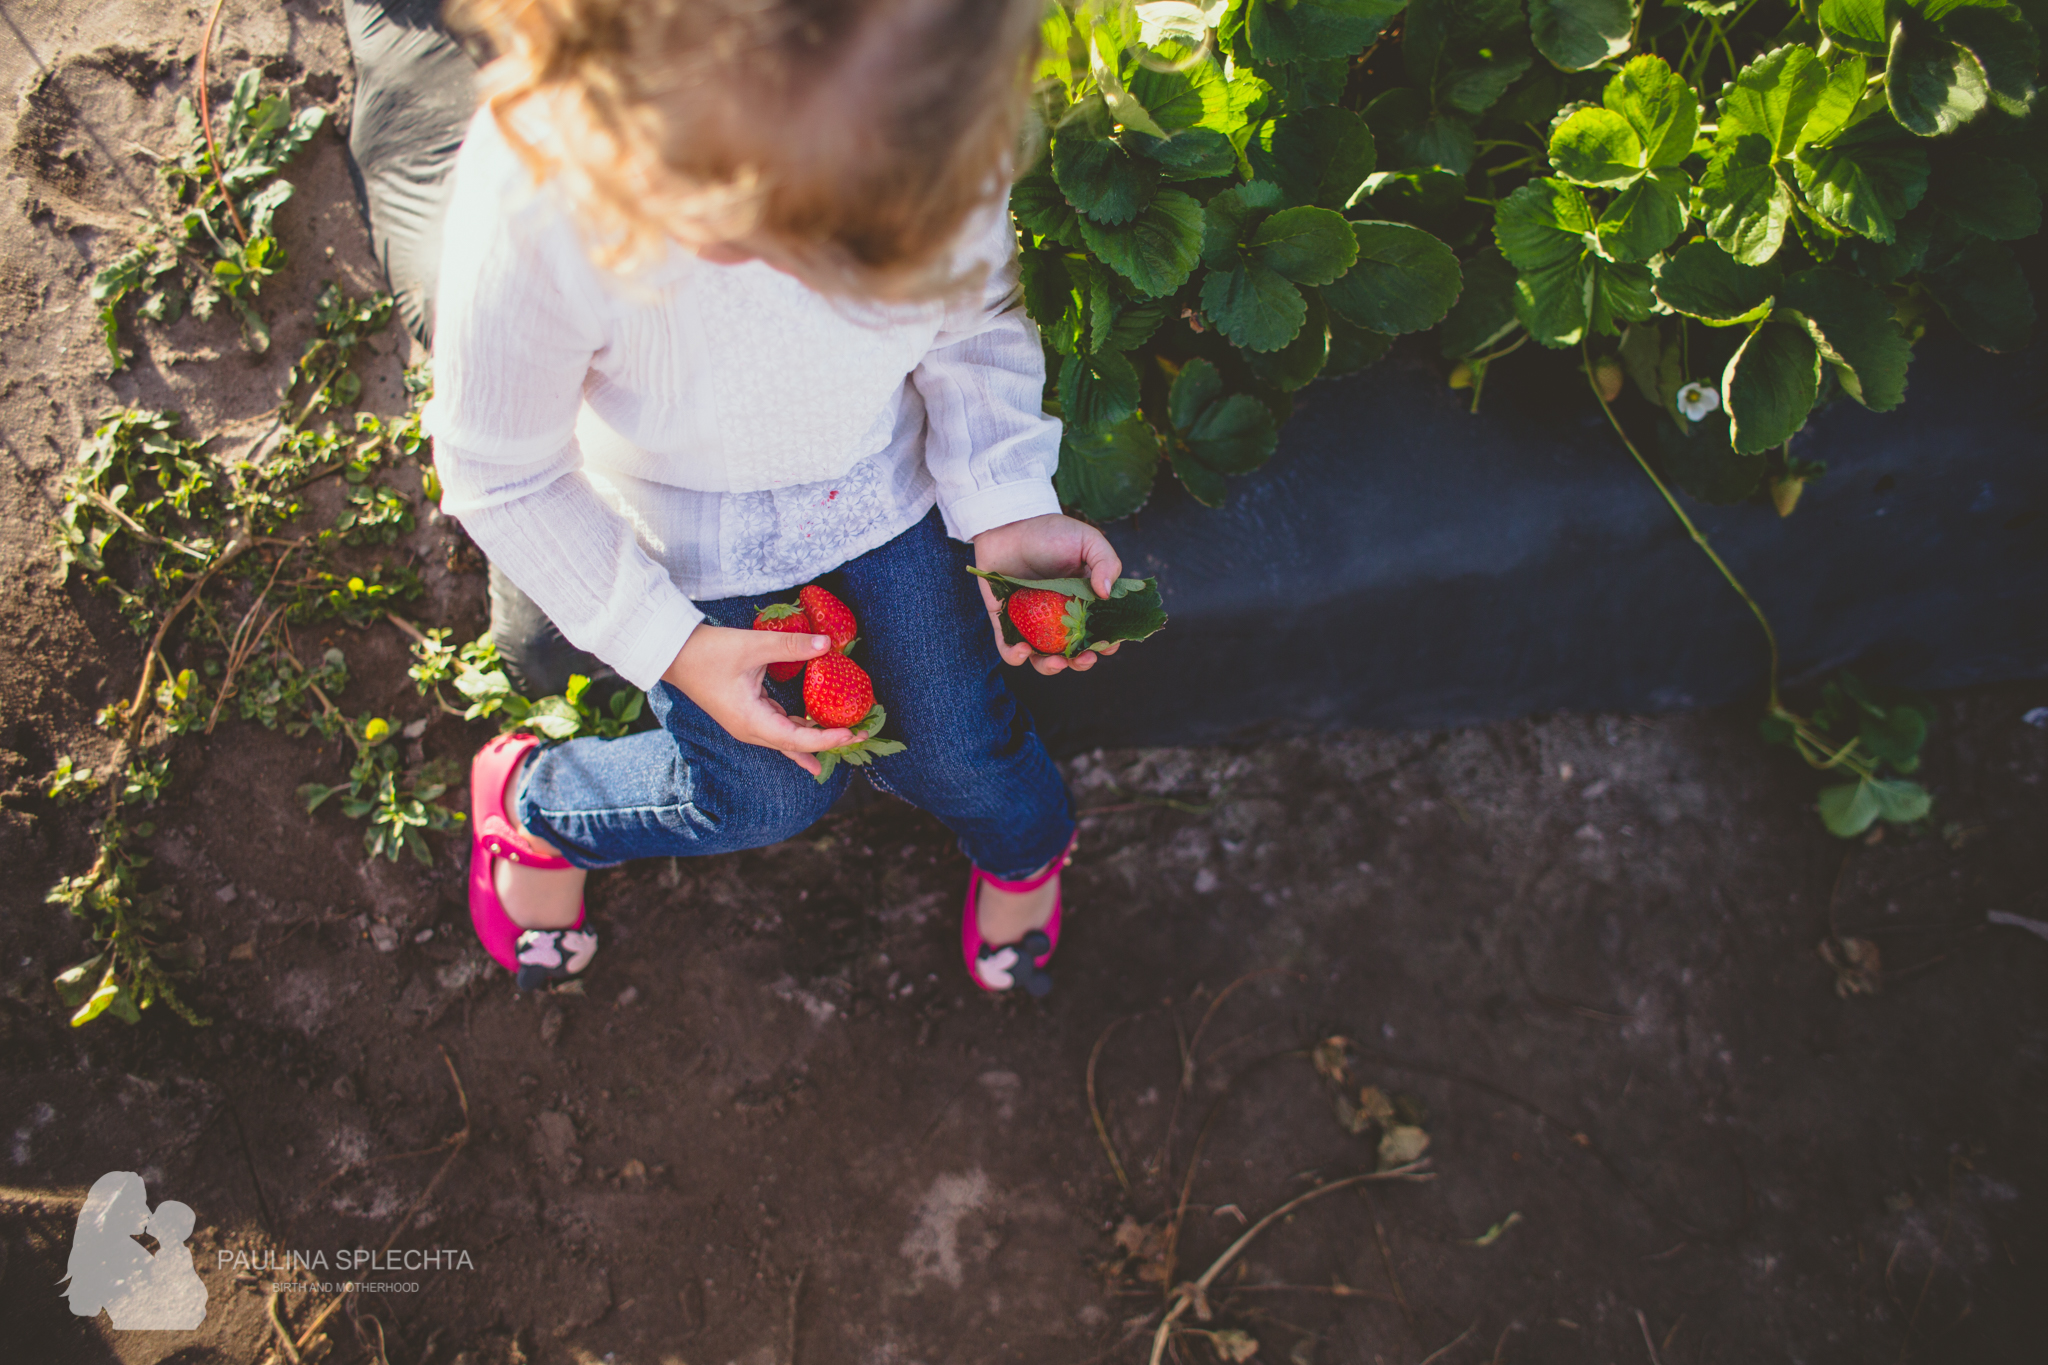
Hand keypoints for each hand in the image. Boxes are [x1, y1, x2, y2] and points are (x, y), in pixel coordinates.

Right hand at [661, 625, 857, 775]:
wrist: (673, 653)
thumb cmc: (708, 651)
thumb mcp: (752, 646)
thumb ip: (791, 646)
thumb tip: (828, 644)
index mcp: (751, 721)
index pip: (797, 740)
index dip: (827, 739)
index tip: (852, 733)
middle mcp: (750, 729)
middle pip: (795, 745)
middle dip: (828, 742)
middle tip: (860, 737)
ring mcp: (747, 723)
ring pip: (787, 739)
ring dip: (815, 738)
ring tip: (844, 739)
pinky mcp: (747, 713)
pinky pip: (779, 727)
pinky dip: (799, 729)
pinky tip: (814, 729)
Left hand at [972, 513, 1124, 675]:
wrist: (1009, 523)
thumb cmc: (1050, 531)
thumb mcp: (1087, 541)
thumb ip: (1106, 563)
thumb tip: (1106, 595)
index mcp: (1082, 603)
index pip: (1098, 633)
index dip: (1105, 645)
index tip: (1106, 645)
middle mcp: (1058, 618)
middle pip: (1073, 653)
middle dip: (1081, 663)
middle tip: (1084, 659)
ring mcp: (1031, 623)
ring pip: (1042, 659)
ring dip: (1051, 667)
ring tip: (1056, 661)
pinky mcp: (1005, 623)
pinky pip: (1009, 650)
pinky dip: (1016, 657)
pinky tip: (1023, 649)